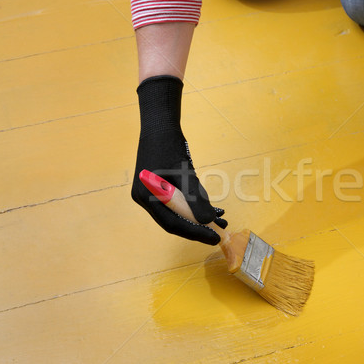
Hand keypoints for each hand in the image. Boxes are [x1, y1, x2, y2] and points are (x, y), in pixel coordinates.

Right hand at [131, 76, 226, 244]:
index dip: (194, 233)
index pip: (172, 224)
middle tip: (217, 234)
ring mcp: (150, 193)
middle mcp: (145, 198)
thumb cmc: (169, 146)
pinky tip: (208, 208)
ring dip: (196, 217)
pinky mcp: (158, 187)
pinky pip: (176, 203)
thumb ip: (195, 198)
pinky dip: (191, 206)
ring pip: (176, 213)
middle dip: (197, 228)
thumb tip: (207, 221)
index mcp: (146, 197)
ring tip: (219, 221)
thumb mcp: (186, 173)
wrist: (160, 124)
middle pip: (173, 221)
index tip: (213, 238)